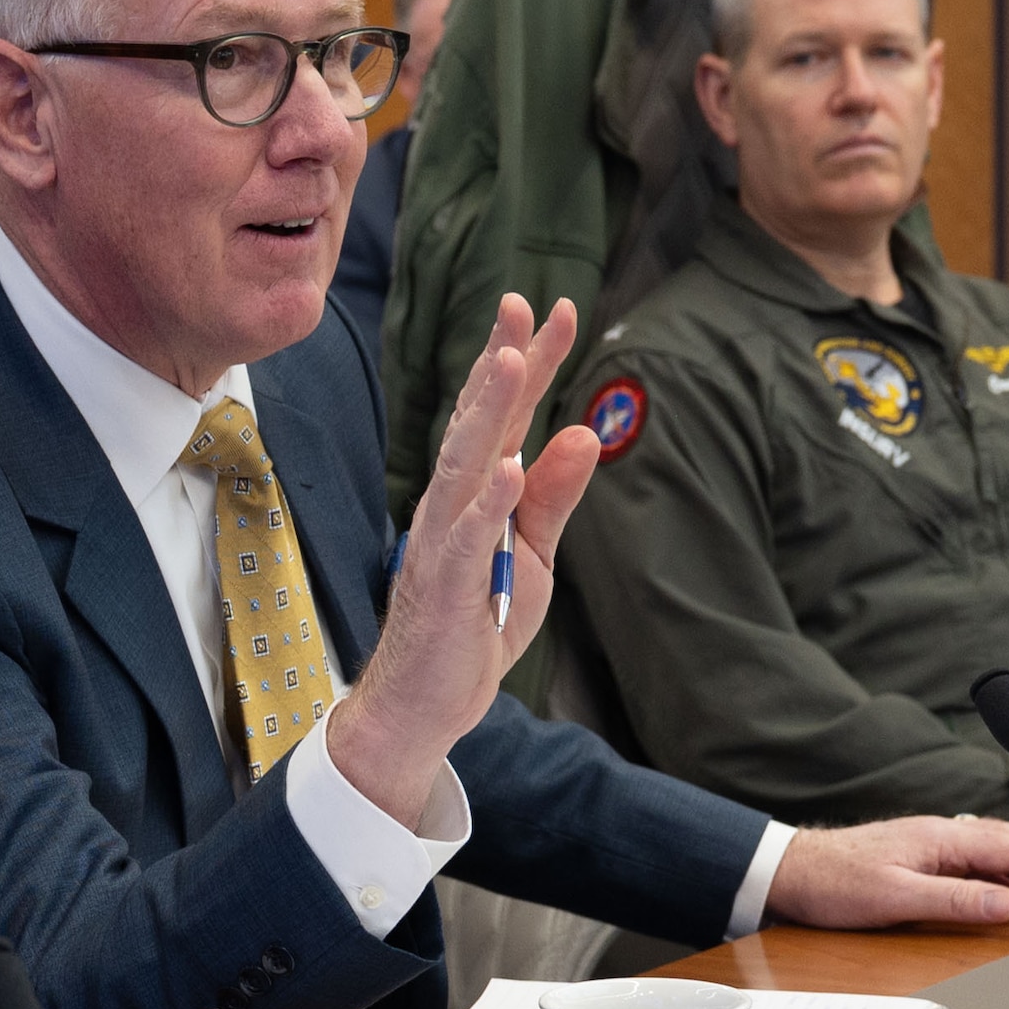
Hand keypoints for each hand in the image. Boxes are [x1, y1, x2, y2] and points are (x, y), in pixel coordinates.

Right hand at [331, 293, 600, 825]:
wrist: (424, 703)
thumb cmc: (474, 625)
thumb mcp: (533, 556)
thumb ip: (552, 496)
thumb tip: (584, 432)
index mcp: (478, 493)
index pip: (507, 415)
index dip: (533, 363)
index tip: (560, 310)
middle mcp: (452, 503)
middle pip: (480, 420)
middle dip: (502, 361)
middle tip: (523, 305)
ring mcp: (441, 539)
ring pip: (465, 463)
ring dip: (488, 412)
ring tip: (512, 360)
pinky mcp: (442, 584)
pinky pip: (466, 537)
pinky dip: (488, 502)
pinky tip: (509, 467)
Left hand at [765, 816, 1008, 928]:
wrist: (791, 871)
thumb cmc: (835, 882)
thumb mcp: (897, 899)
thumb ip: (956, 901)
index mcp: (943, 837)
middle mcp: (944, 834)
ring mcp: (934, 844)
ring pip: (999, 851)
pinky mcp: (923, 858)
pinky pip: (978, 863)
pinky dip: (1003, 880)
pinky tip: (1005, 902)